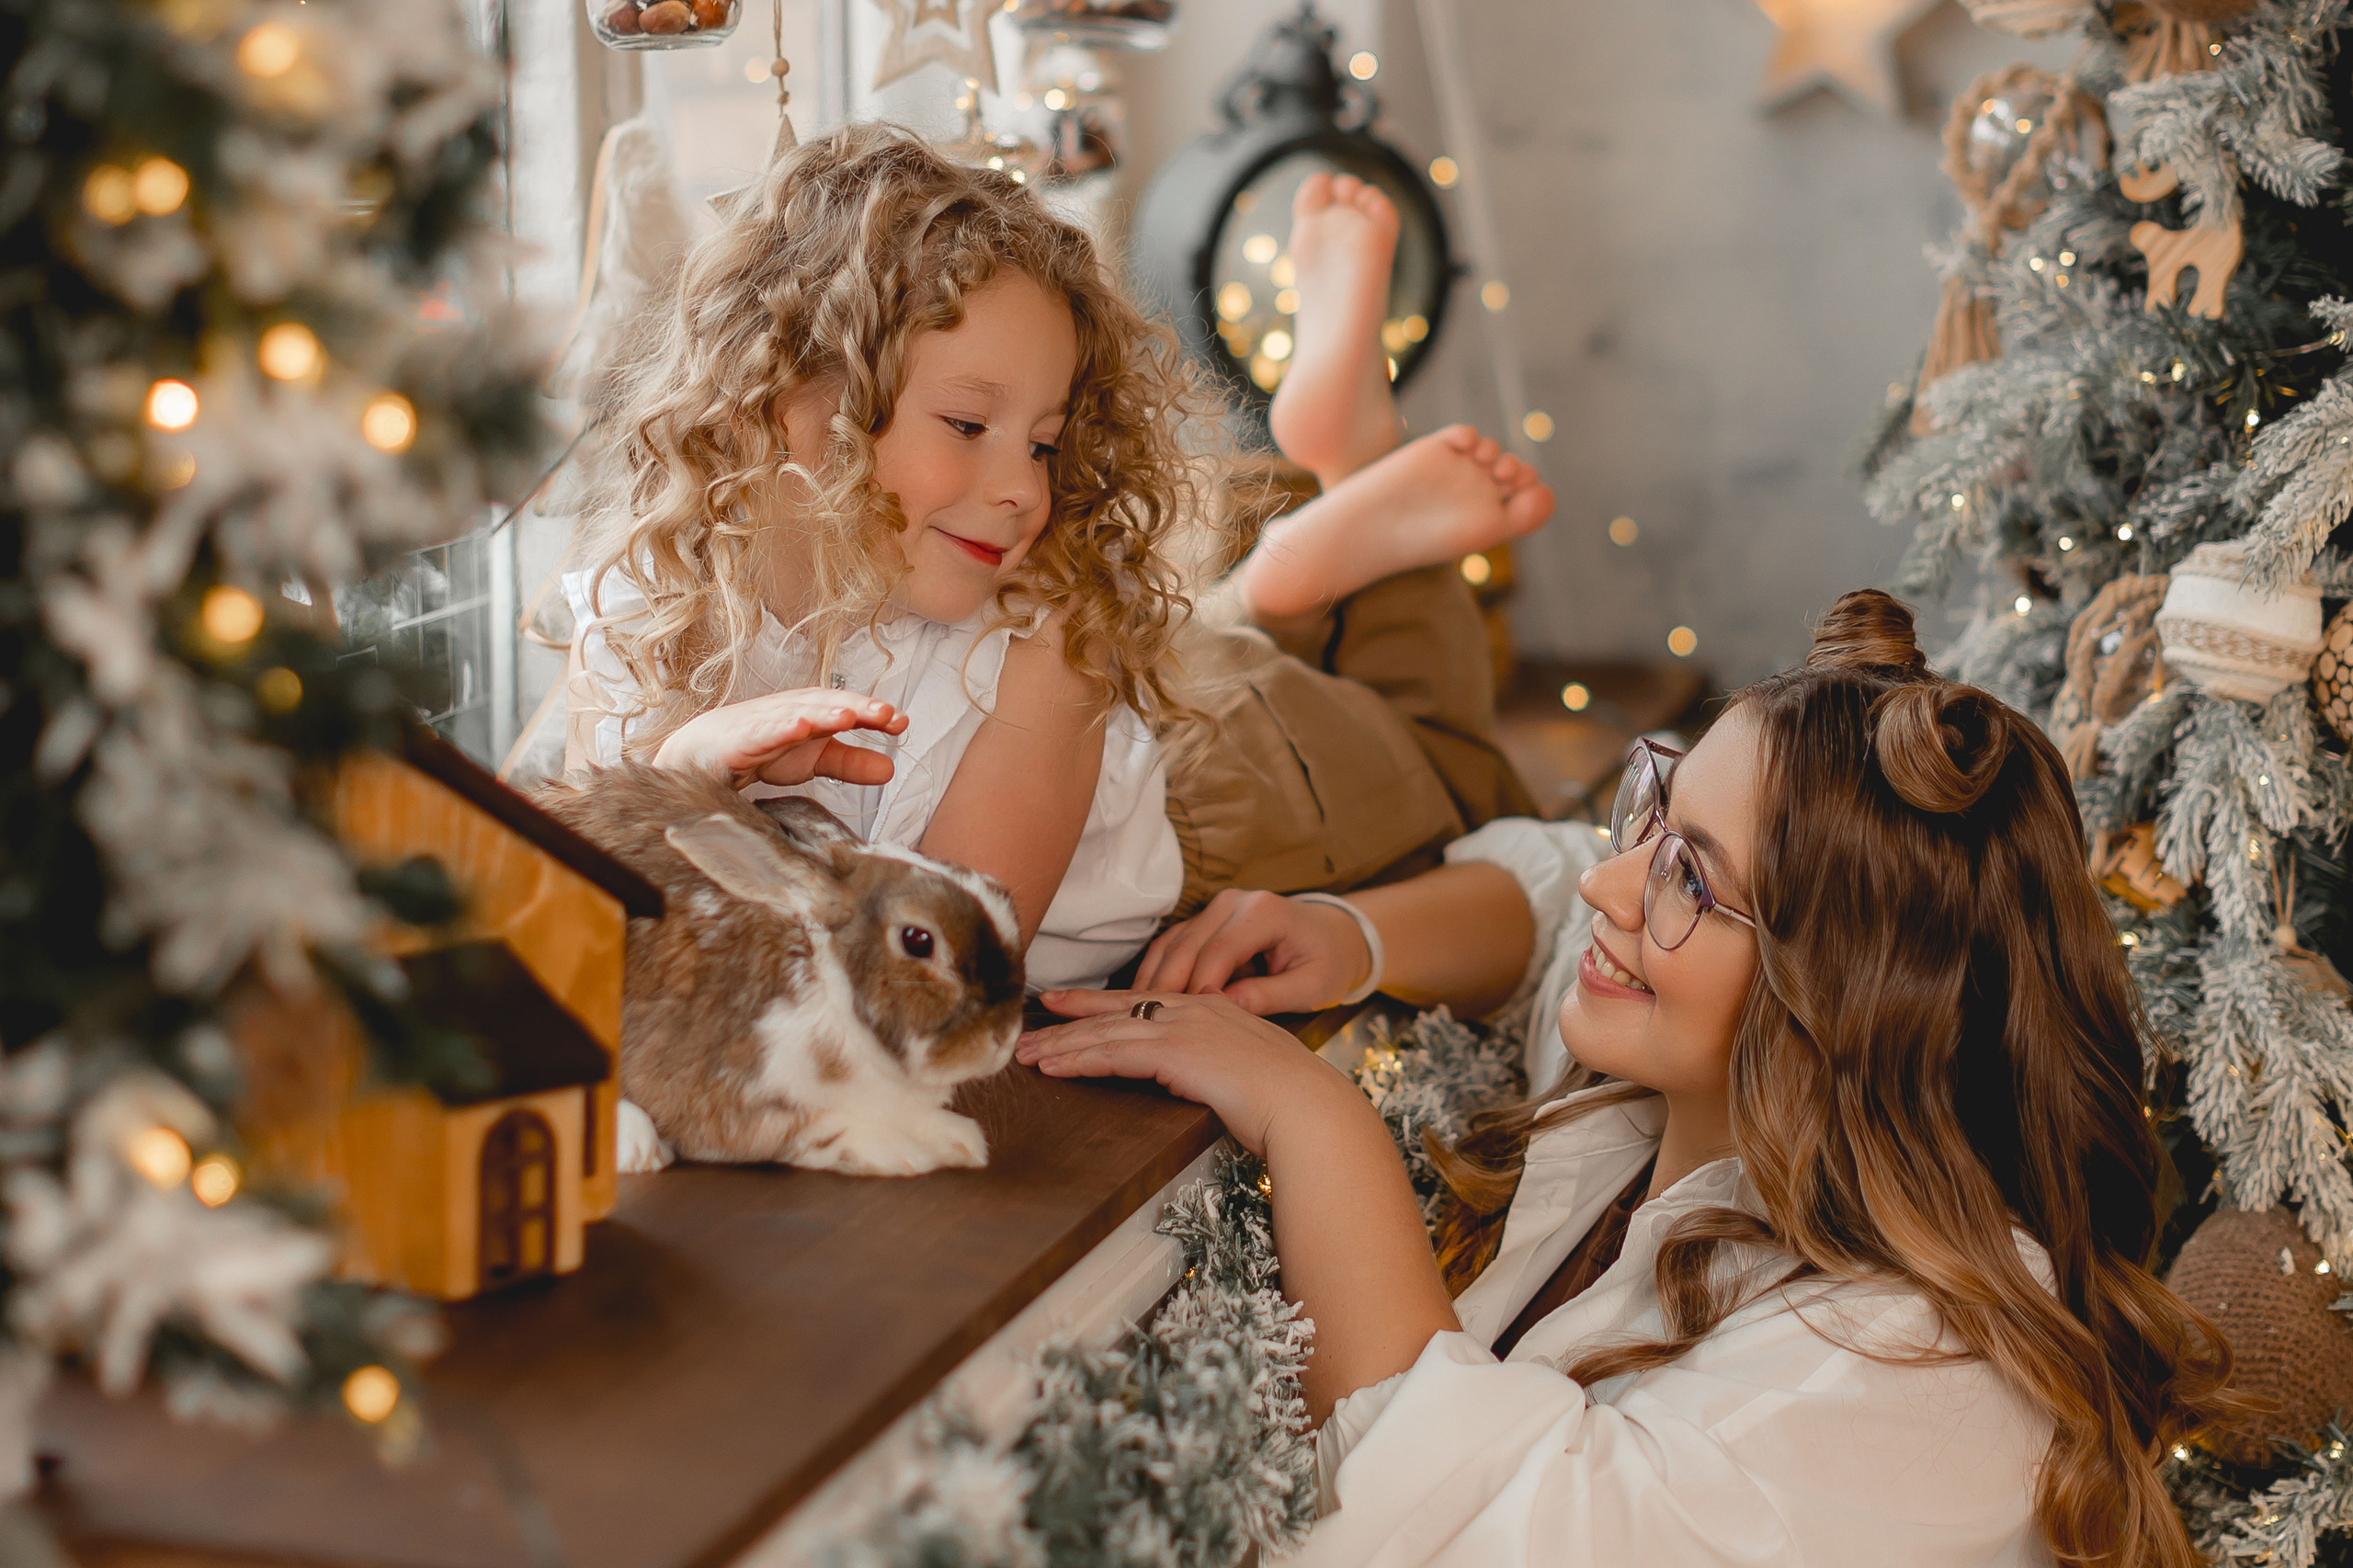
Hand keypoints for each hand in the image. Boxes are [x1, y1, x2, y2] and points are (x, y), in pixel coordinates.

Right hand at [654, 689, 908, 788]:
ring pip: (800, 712)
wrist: (705, 753)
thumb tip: (892, 769)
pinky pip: (765, 730)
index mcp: (815, 713)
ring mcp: (768, 721)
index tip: (901, 723)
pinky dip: (782, 726)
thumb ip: (851, 763)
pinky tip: (800, 726)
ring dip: (826, 712)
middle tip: (886, 714)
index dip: (874, 714)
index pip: (850, 709)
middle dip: (858, 707)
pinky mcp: (743, 736)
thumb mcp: (815, 759)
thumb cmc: (765, 749)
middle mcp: (794, 710)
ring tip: (850, 715)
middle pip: (830, 704)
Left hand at [1017, 989, 1351, 1156]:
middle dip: (1069, 1020)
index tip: (1067, 1004)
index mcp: (1213, 1008)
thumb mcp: (1248, 1070)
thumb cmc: (1288, 1101)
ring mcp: (1185, 1028)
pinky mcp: (1176, 1053)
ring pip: (1106, 1031)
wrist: (1308, 1107)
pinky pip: (1114, 1054)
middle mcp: (1194, 1009)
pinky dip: (1078, 1060)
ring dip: (1061, 1043)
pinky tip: (1052, 1067)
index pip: (1144, 1002)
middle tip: (1030, 1027)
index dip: (1101, 1004)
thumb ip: (1216, 1064)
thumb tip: (1195, 1076)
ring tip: (1025, 1053)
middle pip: (1117, 1011)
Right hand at [1133, 889, 1370, 1014]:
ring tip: (1135, 1017)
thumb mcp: (1311, 986)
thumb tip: (1226, 1007)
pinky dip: (1156, 972)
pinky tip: (1144, 1001)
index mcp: (1263, 913)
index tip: (1185, 1026)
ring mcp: (1216, 908)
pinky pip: (1172, 945)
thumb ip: (1269, 995)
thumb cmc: (1327, 963)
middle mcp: (1234, 903)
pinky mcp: (1205, 920)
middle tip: (1145, 1027)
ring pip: (1171, 944)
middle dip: (1164, 988)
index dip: (1198, 989)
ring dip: (1152, 981)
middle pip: (1186, 946)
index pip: (1218, 952)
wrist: (1335, 937)